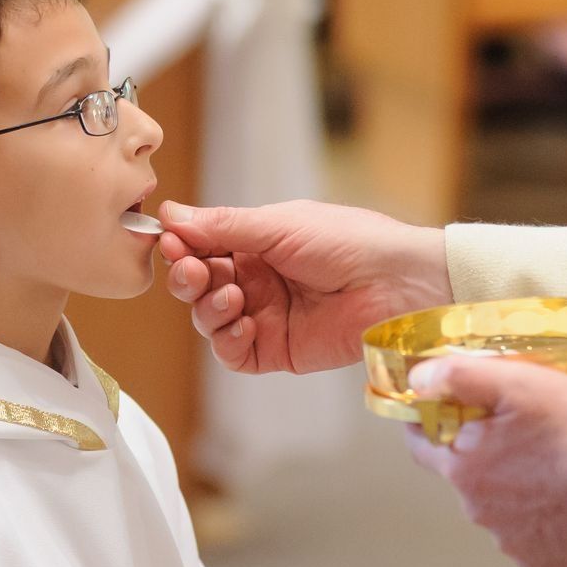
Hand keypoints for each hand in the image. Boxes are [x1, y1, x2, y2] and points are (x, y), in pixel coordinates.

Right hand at [157, 199, 450, 374]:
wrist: (396, 284)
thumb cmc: (350, 242)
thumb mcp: (279, 225)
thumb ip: (222, 226)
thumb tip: (170, 213)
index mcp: (256, 243)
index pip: (201, 246)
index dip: (181, 246)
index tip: (170, 242)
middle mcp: (256, 279)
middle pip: (198, 285)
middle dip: (188, 278)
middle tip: (193, 271)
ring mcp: (265, 316)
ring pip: (209, 319)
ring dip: (209, 308)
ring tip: (232, 295)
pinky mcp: (278, 350)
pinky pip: (234, 353)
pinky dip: (228, 341)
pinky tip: (243, 325)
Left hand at [402, 358, 566, 566]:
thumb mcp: (516, 382)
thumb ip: (458, 377)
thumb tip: (418, 381)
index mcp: (463, 468)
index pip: (422, 447)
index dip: (432, 425)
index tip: (448, 414)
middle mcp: (478, 511)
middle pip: (468, 476)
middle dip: (487, 457)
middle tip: (530, 436)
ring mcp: (509, 542)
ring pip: (501, 509)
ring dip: (518, 491)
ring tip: (558, 469)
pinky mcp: (541, 564)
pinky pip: (531, 538)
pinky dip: (543, 521)